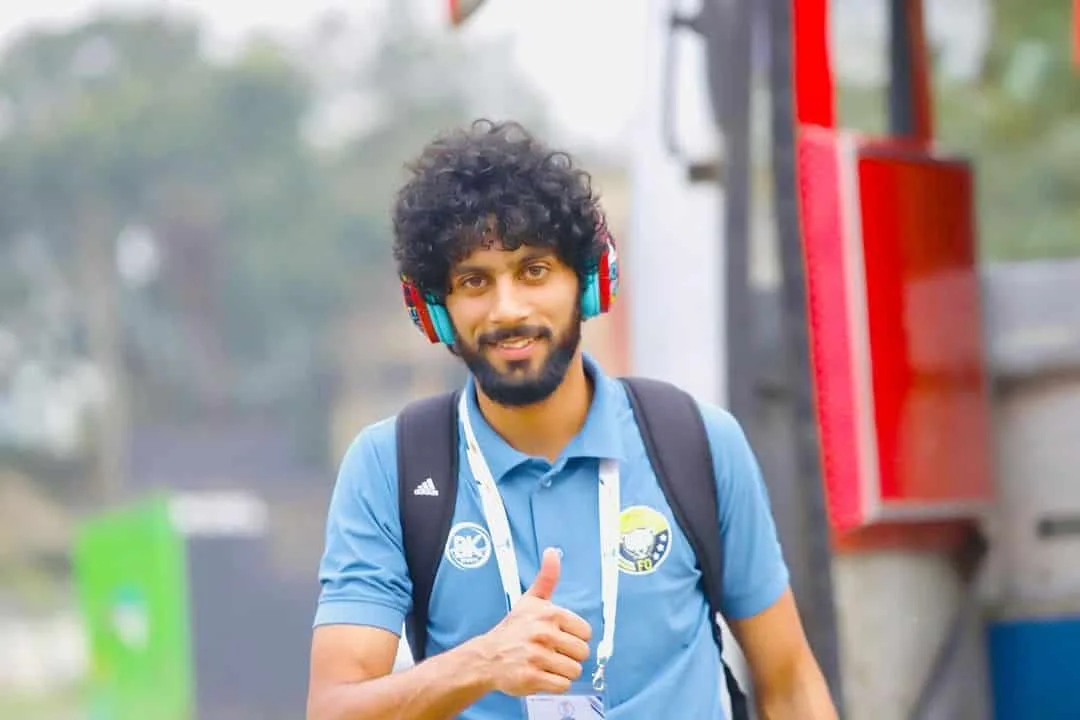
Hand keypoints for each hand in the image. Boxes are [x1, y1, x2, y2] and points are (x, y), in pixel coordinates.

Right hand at [475, 547, 592, 696]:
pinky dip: (554, 684)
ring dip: (562, 671)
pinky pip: (562, 686)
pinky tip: (541, 675)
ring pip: (574, 671)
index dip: (574, 637)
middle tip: (552, 652)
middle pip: (582, 653)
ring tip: (546, 664)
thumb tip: (553, 551)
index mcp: (549, 614)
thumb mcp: (530, 600)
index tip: (559, 637)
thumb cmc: (513, 629)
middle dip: (569, 655)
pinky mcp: (532, 678)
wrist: (487, 657)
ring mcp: (537, 657)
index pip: (586, 632)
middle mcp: (544, 633)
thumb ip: (547, 577)